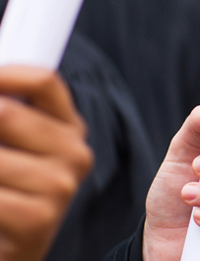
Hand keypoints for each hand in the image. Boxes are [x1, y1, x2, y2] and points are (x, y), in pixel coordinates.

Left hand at [0, 66, 92, 260]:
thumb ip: (8, 111)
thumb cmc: (7, 193)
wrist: (10, 251)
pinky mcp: (38, 218)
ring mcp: (60, 186)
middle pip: (7, 112)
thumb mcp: (11, 147)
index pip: (44, 80)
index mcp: (69, 129)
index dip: (2, 74)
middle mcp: (75, 153)